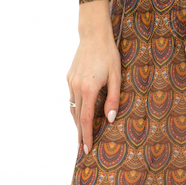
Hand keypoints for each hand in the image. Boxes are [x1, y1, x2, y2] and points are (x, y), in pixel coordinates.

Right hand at [67, 1, 120, 154]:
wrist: (93, 35)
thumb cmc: (109, 55)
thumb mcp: (116, 77)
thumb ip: (113, 99)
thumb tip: (110, 119)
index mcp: (89, 89)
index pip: (86, 119)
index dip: (87, 135)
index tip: (86, 148)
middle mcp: (76, 87)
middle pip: (77, 117)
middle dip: (80, 134)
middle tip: (83, 149)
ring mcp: (70, 82)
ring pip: (72, 109)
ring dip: (77, 123)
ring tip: (81, 135)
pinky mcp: (69, 78)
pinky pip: (71, 99)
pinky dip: (76, 109)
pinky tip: (81, 115)